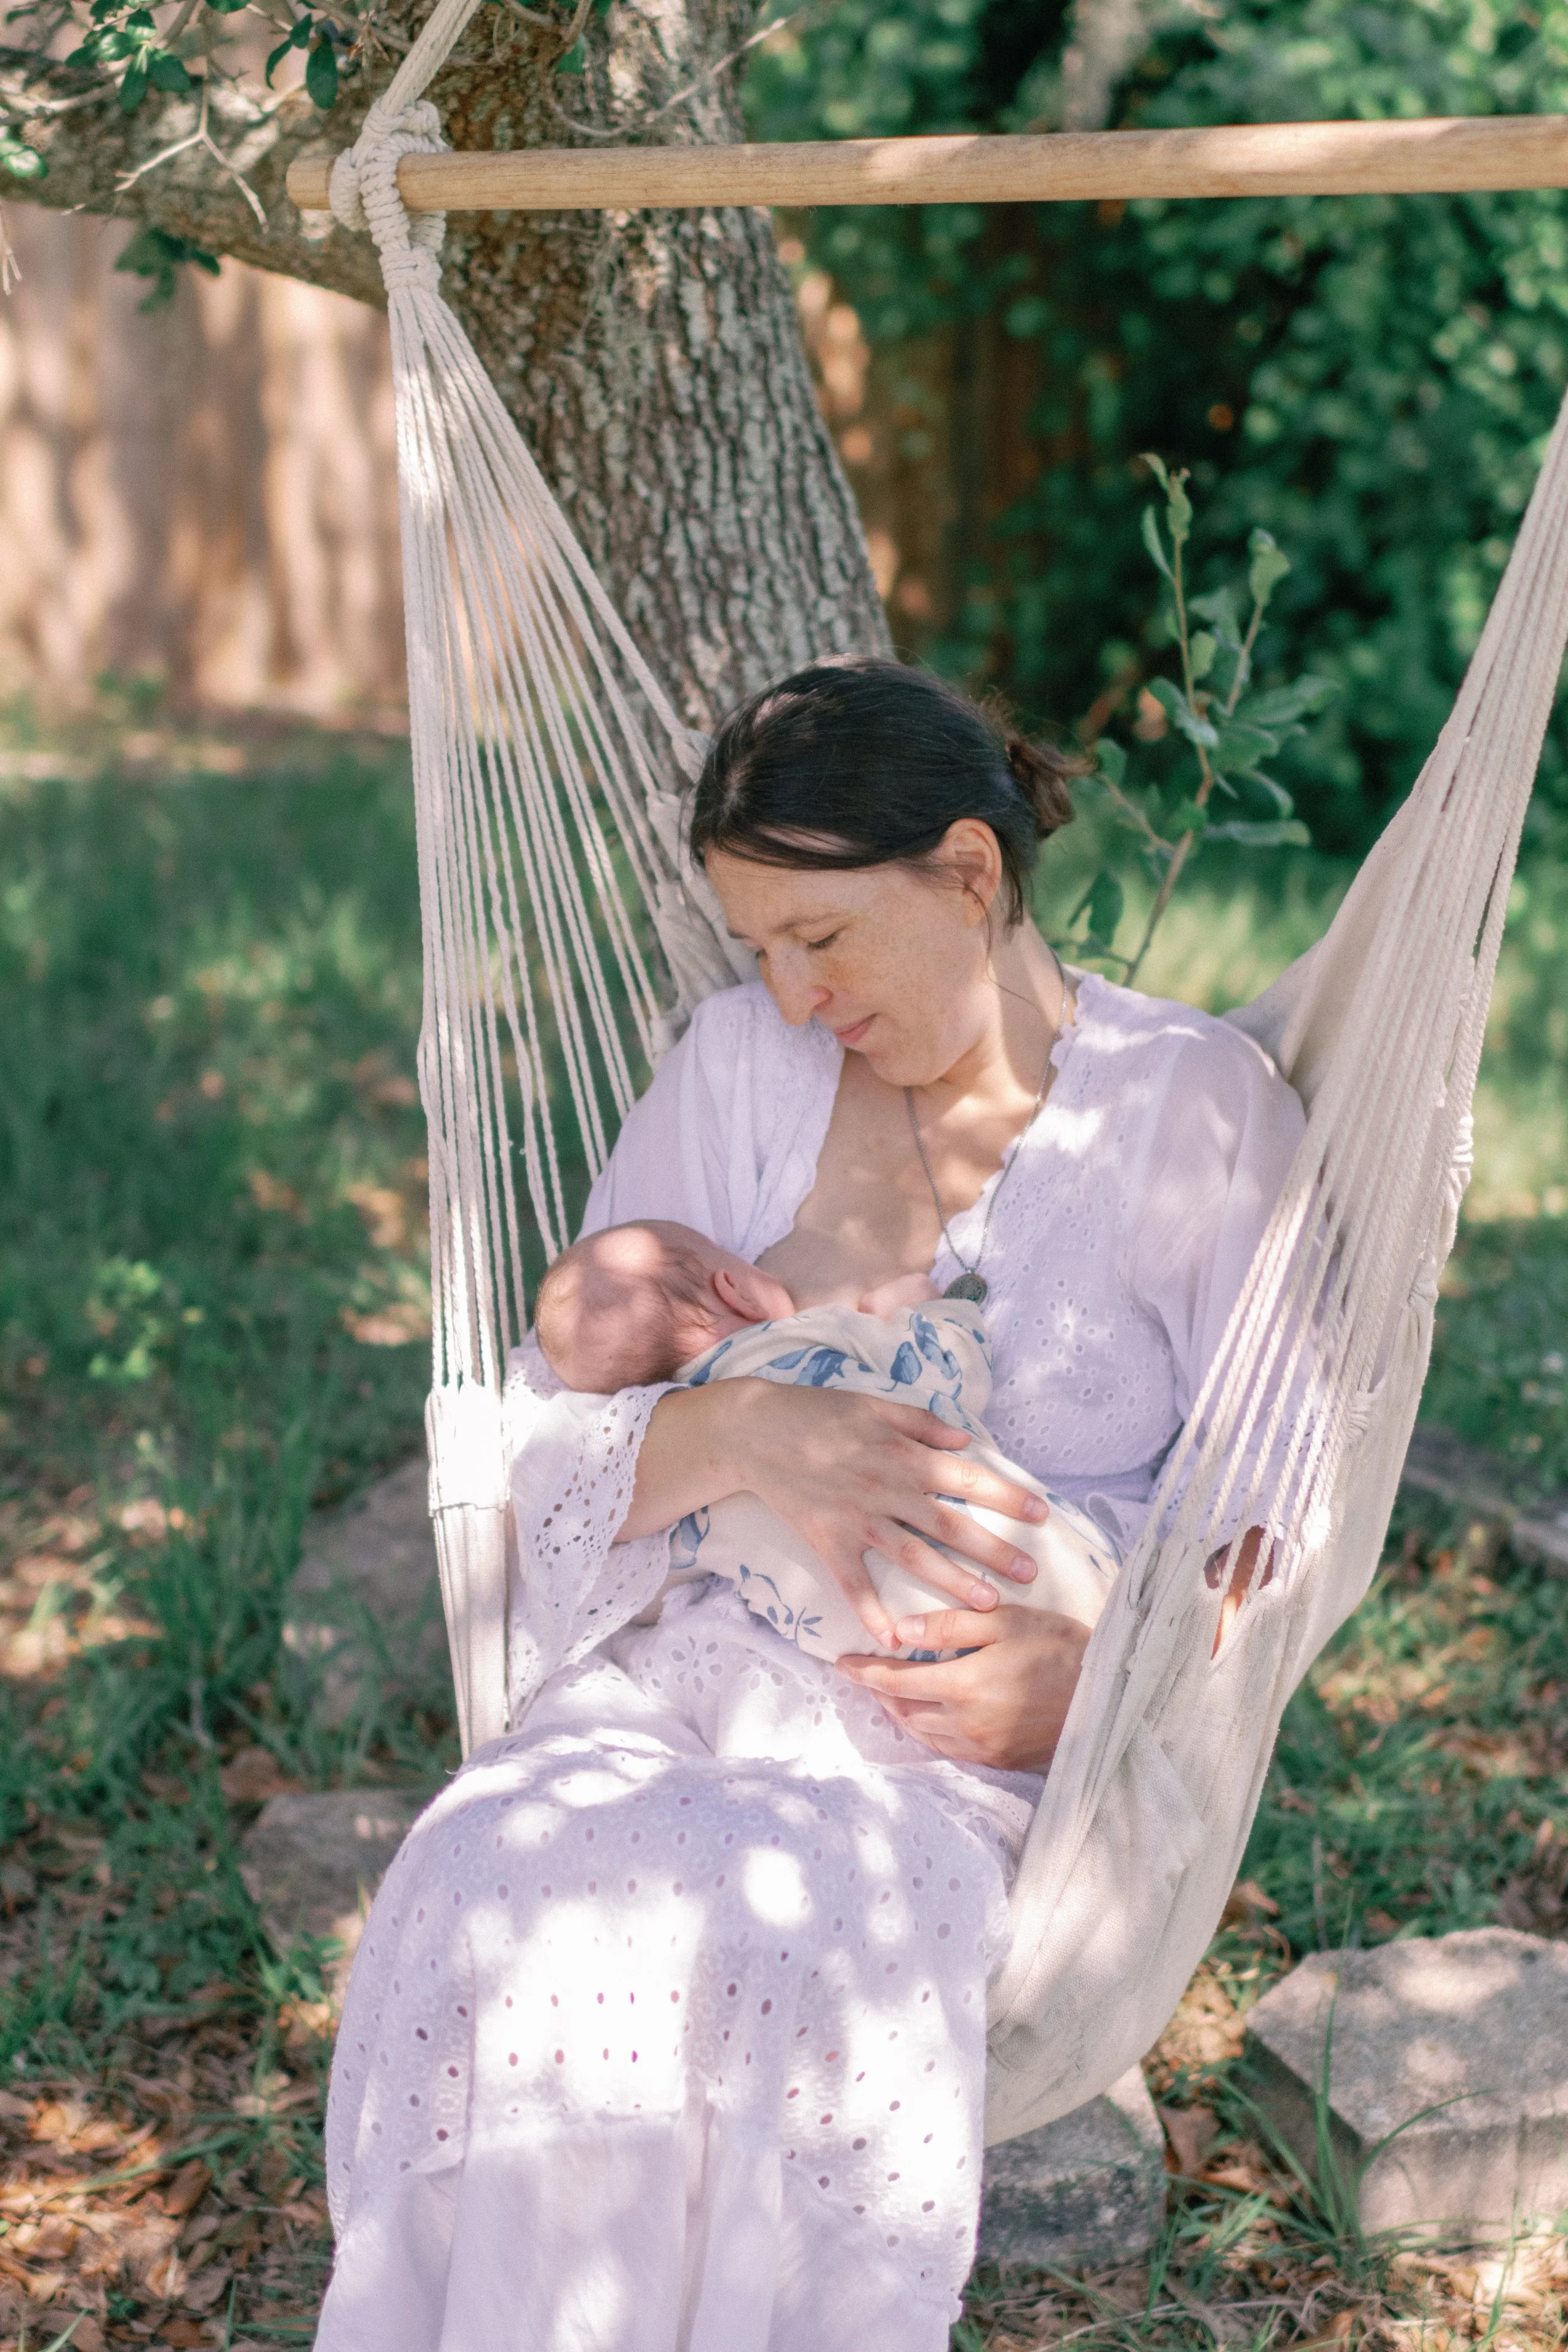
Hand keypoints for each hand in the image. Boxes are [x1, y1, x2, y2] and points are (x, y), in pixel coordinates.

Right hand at [718, 1380, 1048, 1647]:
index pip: (966, 1478)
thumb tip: (966, 1442)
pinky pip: (855, 1584)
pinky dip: (874, 1613)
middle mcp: (887, 1490)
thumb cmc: (817, 1412)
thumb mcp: (875, 1405)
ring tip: (989, 1604)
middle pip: (950, 1526)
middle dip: (994, 1550)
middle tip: (1030, 1573)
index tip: (1040, 1514)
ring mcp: (857, 1520)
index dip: (1006, 1495)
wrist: (755, 1432)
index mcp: (903, 1455)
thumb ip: (923, 1424)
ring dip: (953, 1583)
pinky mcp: (827, 1541)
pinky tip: (896, 1640)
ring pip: (914, 1557)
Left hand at [837, 1604, 1090, 1770]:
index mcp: (963, 1685)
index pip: (896, 1681)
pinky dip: (930, 1731)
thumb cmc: (1059, 1647)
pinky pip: (949, 1750)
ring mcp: (983, 1748)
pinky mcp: (1000, 1762)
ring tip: (893, 1694)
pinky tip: (931, 1717)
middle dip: (880, 1693)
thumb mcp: (1007, 1621)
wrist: (1109, 1695)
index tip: (841, 1663)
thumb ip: (950, 1625)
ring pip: (923, 1734)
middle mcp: (966, 1724)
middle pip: (904, 1711)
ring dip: (902, 1713)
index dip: (865, 1671)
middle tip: (866, 1674)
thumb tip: (901, 1631)